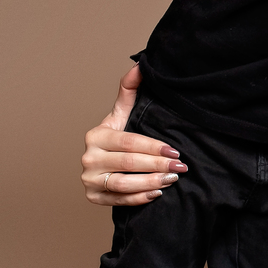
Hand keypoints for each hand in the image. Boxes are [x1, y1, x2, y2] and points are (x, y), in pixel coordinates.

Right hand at [81, 66, 185, 205]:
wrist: (105, 166)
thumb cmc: (117, 139)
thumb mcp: (122, 116)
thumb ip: (129, 92)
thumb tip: (140, 65)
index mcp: (96, 136)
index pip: (129, 142)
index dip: (153, 147)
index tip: (174, 151)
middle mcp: (88, 158)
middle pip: (128, 163)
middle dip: (157, 165)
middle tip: (180, 167)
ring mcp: (89, 180)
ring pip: (124, 184)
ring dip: (151, 182)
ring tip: (171, 179)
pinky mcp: (94, 198)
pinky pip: (120, 201)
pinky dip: (140, 198)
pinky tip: (157, 193)